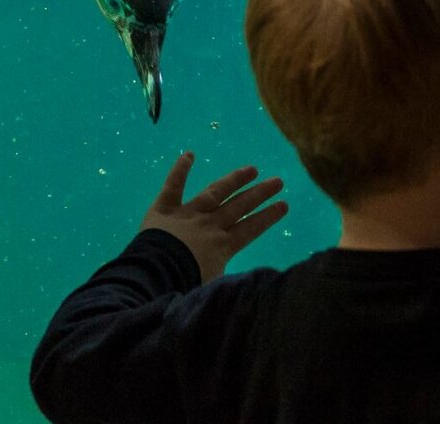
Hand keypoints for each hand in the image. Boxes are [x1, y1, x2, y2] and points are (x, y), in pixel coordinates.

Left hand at [140, 152, 288, 283]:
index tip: (284, 205)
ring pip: (215, 192)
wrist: (156, 275)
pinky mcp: (165, 210)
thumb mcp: (216, 286)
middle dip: (259, 194)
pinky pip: (173, 186)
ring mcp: (189, 214)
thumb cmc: (184, 284)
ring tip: (252, 169)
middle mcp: (211, 225)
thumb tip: (251, 281)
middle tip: (277, 181)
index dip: (268, 217)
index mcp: (223, 245)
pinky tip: (189, 154)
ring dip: (234, 180)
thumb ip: (232, 279)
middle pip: (239, 206)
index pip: (251, 228)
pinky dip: (180, 170)